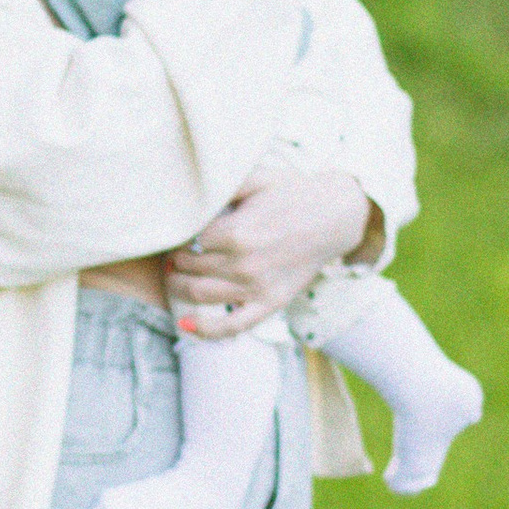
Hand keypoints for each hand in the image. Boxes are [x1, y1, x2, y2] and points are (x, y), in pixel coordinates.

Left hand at [167, 165, 377, 339]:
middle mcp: (244, 263)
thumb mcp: (256, 179)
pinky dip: (206, 329)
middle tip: (174, 255)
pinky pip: (233, 325)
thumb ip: (221, 186)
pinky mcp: (271, 304)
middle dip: (176, 261)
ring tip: (175, 277)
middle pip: (190, 268)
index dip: (178, 237)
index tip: (177, 234)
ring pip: (200, 294)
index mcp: (237, 232)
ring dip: (179, 287)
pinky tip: (186, 324)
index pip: (188, 241)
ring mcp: (257, 287)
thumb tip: (187, 193)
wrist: (335, 217)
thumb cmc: (293, 194)